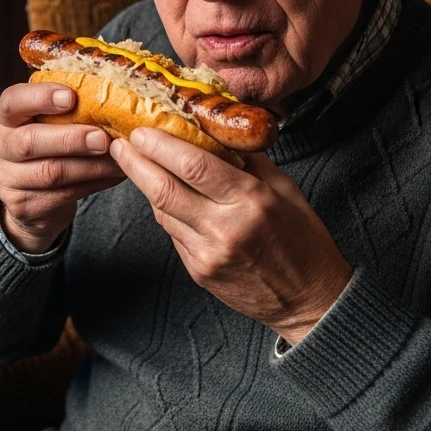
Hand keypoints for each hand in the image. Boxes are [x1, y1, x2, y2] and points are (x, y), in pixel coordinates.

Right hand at [0, 83, 125, 252]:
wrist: (26, 197)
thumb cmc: (43, 147)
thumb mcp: (42, 123)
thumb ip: (63, 111)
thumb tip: (110, 98)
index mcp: (3, 118)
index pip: (12, 102)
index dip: (40, 97)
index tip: (70, 97)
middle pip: (29, 142)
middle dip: (70, 139)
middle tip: (103, 138)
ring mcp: (6, 181)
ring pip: (51, 173)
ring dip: (91, 165)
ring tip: (118, 158)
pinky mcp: (23, 207)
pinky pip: (64, 195)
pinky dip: (95, 183)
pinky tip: (114, 174)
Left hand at [109, 127, 353, 345]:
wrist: (310, 301)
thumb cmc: (303, 240)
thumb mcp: (286, 190)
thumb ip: (249, 160)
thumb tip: (216, 131)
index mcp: (250, 200)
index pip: (193, 165)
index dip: (160, 145)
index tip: (142, 130)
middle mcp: (225, 228)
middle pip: (163, 189)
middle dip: (135, 162)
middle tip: (120, 143)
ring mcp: (209, 254)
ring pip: (162, 212)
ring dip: (145, 185)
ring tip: (134, 163)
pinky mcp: (199, 272)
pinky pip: (173, 234)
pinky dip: (165, 212)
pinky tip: (163, 196)